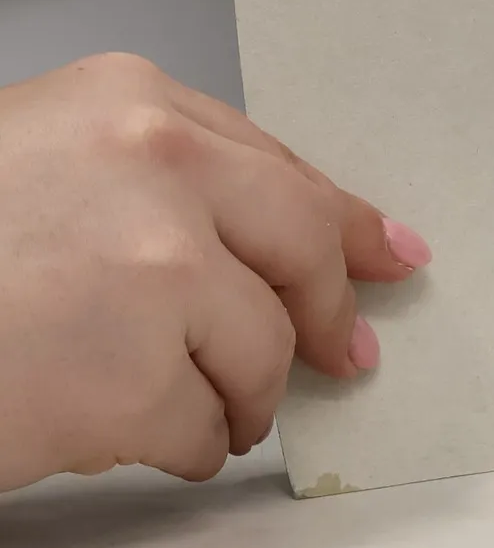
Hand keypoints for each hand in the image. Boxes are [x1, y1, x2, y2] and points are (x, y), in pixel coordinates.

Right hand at [0, 53, 429, 492]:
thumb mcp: (46, 156)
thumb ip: (164, 178)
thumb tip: (291, 242)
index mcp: (135, 103)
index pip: (280, 165)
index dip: (345, 219)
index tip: (392, 255)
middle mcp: (157, 168)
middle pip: (300, 247)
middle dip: (327, 313)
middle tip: (342, 356)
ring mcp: (150, 272)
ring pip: (261, 350)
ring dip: (239, 395)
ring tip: (190, 406)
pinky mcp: (127, 378)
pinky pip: (204, 426)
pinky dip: (186, 444)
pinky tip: (136, 434)